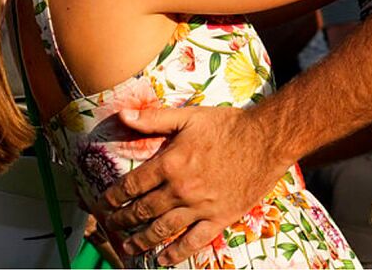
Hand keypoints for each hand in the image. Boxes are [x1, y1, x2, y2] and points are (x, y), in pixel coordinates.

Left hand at [96, 106, 292, 265]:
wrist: (267, 139)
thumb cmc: (228, 125)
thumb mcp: (189, 116)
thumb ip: (153, 119)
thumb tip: (122, 115)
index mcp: (171, 163)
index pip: (133, 185)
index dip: (114, 196)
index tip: (104, 203)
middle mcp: (181, 189)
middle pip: (143, 210)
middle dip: (123, 219)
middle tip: (111, 225)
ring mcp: (200, 207)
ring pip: (163, 229)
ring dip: (142, 240)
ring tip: (129, 246)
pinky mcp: (219, 218)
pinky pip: (194, 241)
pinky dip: (176, 253)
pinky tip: (163, 259)